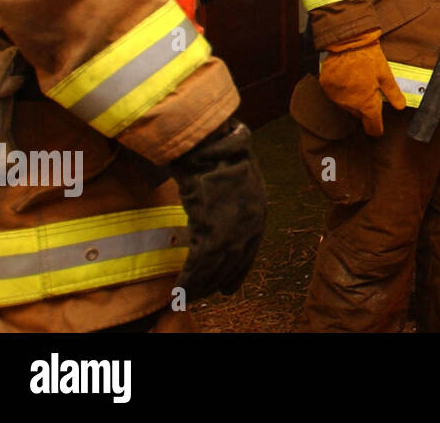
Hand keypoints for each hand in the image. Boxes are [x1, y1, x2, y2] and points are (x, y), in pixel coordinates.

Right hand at [170, 118, 266, 301]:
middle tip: (203, 294)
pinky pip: (198, 264)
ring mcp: (232, 227)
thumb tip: (220, 214)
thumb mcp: (237, 180)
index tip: (227, 287)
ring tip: (187, 296)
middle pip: (233, 262)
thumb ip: (233, 201)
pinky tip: (180, 290)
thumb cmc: (219, 156)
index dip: (237, 271)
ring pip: (215, 267)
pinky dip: (189, 279)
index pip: (249, 251)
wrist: (210, 145)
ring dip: (200, 285)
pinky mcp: (210, 229)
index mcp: (260, 211)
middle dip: (217, 280)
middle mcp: (250, 223)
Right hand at [318, 29, 405, 136]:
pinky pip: (336, 95)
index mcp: (366, 104)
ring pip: (348, 106)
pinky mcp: (327, 88)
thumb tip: (401, 107)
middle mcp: (349, 105)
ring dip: (354, 100)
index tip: (378, 128)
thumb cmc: (368, 58)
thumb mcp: (385, 75)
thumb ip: (393, 94)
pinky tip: (349, 79)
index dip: (377, 128)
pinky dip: (342, 91)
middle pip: (360, 115)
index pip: (372, 127)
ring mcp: (336, 97)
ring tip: (360, 82)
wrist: (348, 42)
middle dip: (366, 108)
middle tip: (372, 92)